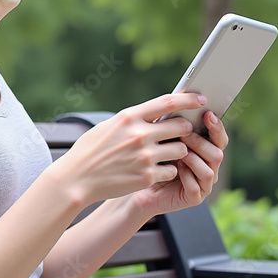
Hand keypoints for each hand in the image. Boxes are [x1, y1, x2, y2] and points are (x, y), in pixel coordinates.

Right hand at [55, 93, 207, 205]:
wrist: (77, 178)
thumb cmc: (92, 149)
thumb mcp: (111, 125)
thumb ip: (135, 119)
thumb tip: (159, 112)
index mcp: (130, 117)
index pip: (168, 102)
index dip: (189, 98)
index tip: (201, 99)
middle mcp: (140, 134)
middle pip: (181, 127)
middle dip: (184, 130)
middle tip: (179, 133)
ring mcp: (145, 157)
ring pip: (181, 150)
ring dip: (178, 152)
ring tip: (165, 154)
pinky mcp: (146, 177)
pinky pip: (171, 171)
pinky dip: (168, 171)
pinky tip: (155, 171)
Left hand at [127, 109, 228, 217]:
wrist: (140, 182)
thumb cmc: (154, 155)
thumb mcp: (165, 137)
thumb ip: (175, 123)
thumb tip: (181, 100)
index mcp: (206, 149)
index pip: (219, 137)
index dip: (216, 126)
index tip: (207, 114)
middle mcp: (209, 166)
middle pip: (218, 154)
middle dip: (201, 142)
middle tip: (185, 134)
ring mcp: (203, 184)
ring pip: (209, 171)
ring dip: (194, 159)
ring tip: (179, 153)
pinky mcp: (194, 198)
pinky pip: (196, 188)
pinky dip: (186, 176)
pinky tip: (175, 168)